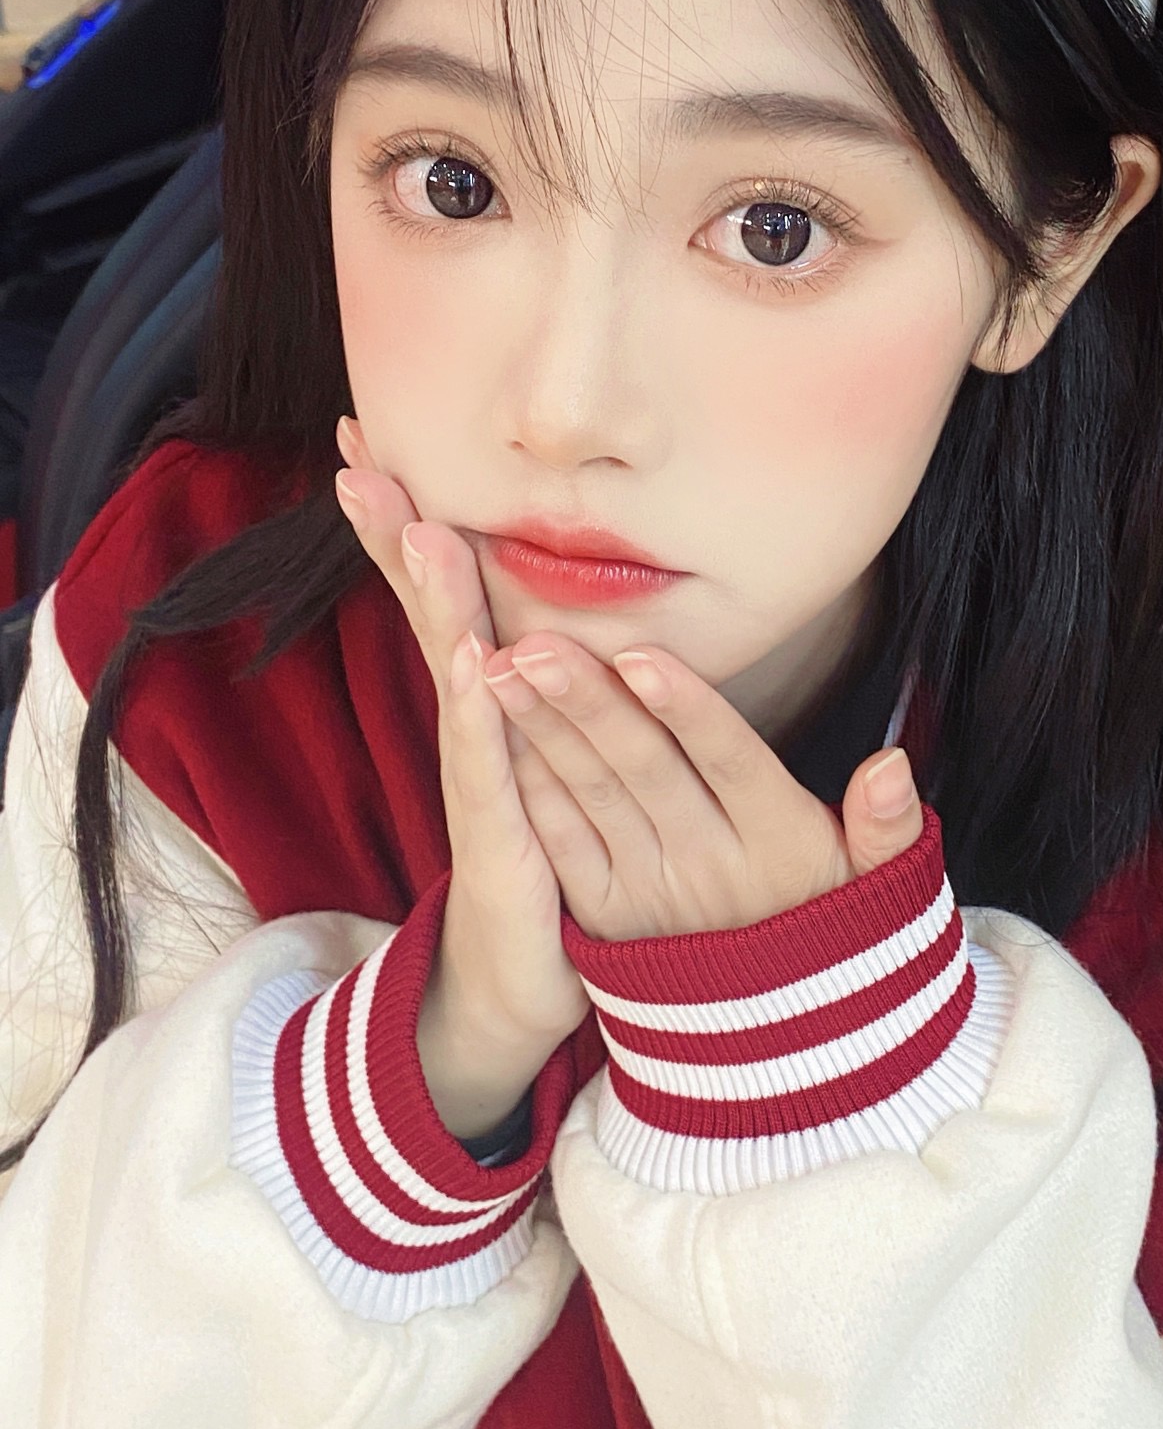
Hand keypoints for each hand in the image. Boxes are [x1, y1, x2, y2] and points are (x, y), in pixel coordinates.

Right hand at [332, 418, 587, 1140]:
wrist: (517, 986)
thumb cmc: (537, 862)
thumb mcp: (538, 758)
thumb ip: (533, 687)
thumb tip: (529, 610)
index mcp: (487, 705)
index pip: (444, 595)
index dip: (410, 521)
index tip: (370, 442)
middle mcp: (471, 731)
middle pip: (428, 616)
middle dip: (395, 536)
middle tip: (357, 458)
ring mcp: (478, 781)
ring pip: (456, 672)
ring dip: (437, 601)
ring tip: (422, 526)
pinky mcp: (501, 837)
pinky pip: (489, 763)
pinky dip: (481, 710)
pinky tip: (475, 660)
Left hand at [483, 630, 923, 941]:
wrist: (778, 1043)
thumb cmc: (833, 926)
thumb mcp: (877, 887)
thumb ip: (888, 827)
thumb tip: (891, 767)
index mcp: (779, 843)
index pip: (731, 762)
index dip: (687, 709)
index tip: (640, 656)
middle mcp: (709, 867)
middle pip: (645, 771)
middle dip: (588, 704)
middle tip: (537, 643)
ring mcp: (649, 895)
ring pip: (592, 798)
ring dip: (544, 732)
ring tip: (503, 667)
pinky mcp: (604, 916)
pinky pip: (562, 844)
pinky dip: (529, 789)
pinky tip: (498, 736)